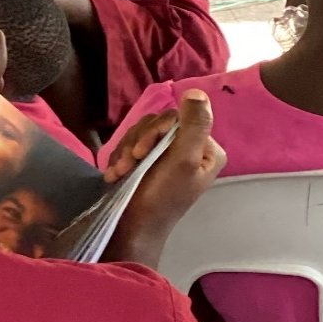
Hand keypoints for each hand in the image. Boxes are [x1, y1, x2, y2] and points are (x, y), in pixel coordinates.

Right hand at [99, 91, 225, 266]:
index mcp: (206, 150)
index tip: (141, 152)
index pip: (178, 118)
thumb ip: (194, 125)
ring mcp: (167, 157)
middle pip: (157, 124)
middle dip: (137, 143)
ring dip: (126, 152)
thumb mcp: (183, 160)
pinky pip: (131, 144)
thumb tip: (197, 92)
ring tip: (119, 173)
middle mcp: (190, 150)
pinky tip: (116, 175)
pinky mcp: (147, 163)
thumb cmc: (160, 198)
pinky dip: (120, 158)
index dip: (155, 131)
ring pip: (141, 133)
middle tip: (128, 165)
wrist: (131, 229)